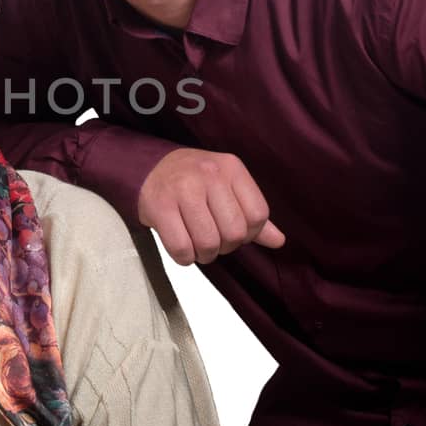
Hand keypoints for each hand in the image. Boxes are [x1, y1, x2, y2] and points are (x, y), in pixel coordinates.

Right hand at [137, 148, 284, 264]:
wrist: (147, 168)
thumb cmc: (191, 181)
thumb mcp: (226, 187)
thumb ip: (251, 214)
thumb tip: (278, 241)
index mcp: (231, 168)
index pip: (258, 215)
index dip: (248, 234)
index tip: (231, 230)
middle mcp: (209, 174)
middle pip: (235, 233)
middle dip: (225, 246)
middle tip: (212, 239)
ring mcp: (183, 188)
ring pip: (208, 243)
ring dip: (204, 254)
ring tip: (196, 244)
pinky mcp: (159, 206)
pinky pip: (181, 248)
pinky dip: (184, 257)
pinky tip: (181, 246)